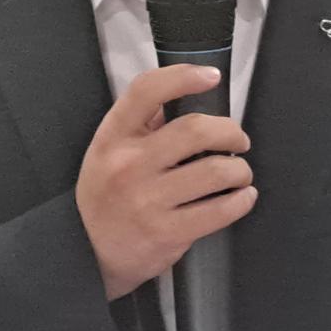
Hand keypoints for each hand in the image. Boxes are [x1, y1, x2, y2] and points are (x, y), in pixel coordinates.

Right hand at [76, 62, 256, 300]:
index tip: (212, 77)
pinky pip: (219, 210)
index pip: (147, 91)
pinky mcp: (167, 232)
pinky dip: (241, 200)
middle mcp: (128, 165)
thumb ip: (142, 125)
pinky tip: (242, 197)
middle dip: (230, 132)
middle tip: (238, 140)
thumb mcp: (108, 152)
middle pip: (195, 130)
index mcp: (112, 138)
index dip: (184, 77)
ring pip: (215, 171)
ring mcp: (147, 200)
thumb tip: (186, 96)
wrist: (88, 253)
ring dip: (240, 169)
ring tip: (240, 173)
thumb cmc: (106, 196)